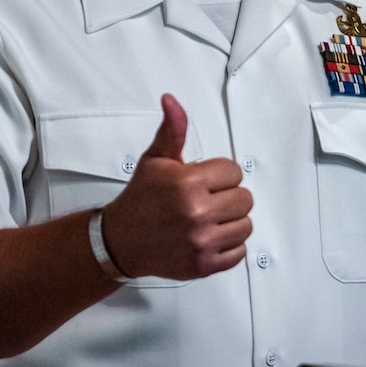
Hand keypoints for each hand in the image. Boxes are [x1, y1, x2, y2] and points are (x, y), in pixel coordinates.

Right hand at [98, 94, 252, 279]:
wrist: (120, 241)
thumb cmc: (141, 198)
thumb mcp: (155, 159)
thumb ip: (172, 129)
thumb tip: (172, 100)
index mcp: (188, 183)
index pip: (234, 172)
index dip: (220, 175)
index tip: (203, 181)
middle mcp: (197, 212)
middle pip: (244, 199)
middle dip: (227, 197)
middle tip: (206, 200)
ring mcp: (201, 242)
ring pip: (245, 225)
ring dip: (231, 221)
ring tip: (208, 219)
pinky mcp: (204, 265)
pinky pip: (239, 252)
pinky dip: (228, 246)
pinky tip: (209, 237)